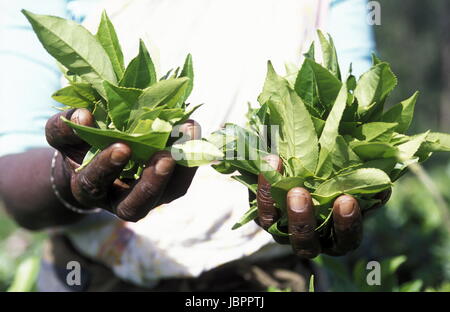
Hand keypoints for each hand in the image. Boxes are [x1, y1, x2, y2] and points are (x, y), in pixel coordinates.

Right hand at [45, 108, 199, 221]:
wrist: (99, 162)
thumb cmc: (79, 148)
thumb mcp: (64, 137)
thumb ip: (64, 128)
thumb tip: (83, 115)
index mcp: (90, 188)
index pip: (95, 182)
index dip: (107, 166)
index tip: (121, 147)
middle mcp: (120, 201)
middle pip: (136, 205)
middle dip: (151, 182)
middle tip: (165, 157)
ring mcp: (149, 197)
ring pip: (169, 193)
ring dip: (182, 167)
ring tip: (189, 133)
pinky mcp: (169, 187)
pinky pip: (184, 178)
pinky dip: (192, 156)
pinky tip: (192, 129)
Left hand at [255, 155, 390, 257]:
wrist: (302, 176)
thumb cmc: (337, 185)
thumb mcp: (352, 187)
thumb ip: (364, 186)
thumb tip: (383, 182)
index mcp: (336, 237)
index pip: (345, 240)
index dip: (346, 225)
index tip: (347, 200)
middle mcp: (309, 239)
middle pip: (305, 243)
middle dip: (302, 220)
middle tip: (300, 193)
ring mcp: (283, 230)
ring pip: (275, 227)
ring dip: (275, 203)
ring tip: (279, 173)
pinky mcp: (265, 216)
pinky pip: (260, 206)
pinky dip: (263, 185)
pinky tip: (272, 160)